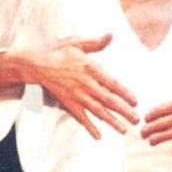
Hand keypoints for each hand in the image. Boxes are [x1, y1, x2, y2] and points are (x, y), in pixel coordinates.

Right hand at [20, 34, 138, 138]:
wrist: (34, 65)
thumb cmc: (56, 52)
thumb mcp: (76, 43)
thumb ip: (95, 43)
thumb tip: (111, 35)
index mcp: (90, 69)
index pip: (112, 84)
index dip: (125, 93)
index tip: (136, 101)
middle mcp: (85, 84)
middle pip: (108, 101)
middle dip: (124, 111)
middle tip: (136, 120)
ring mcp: (76, 96)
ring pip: (97, 111)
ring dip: (112, 122)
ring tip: (124, 130)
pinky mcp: (67, 103)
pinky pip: (80, 117)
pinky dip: (90, 127)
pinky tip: (98, 136)